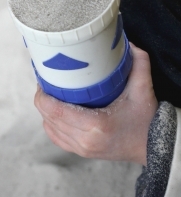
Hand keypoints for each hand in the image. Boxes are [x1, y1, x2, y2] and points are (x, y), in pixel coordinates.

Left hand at [34, 43, 157, 165]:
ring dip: (46, 110)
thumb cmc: (146, 119)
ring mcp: (82, 149)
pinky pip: (56, 137)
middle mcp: (85, 140)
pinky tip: (54, 110)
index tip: (44, 78)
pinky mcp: (81, 152)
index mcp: (96, 125)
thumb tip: (126, 43)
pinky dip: (51, 123)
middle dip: (43, 98)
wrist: (154, 147)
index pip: (55, 110)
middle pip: (48, 117)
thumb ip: (138, 62)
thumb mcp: (143, 88)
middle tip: (47, 80)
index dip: (42, 94)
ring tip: (50, 92)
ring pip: (49, 127)